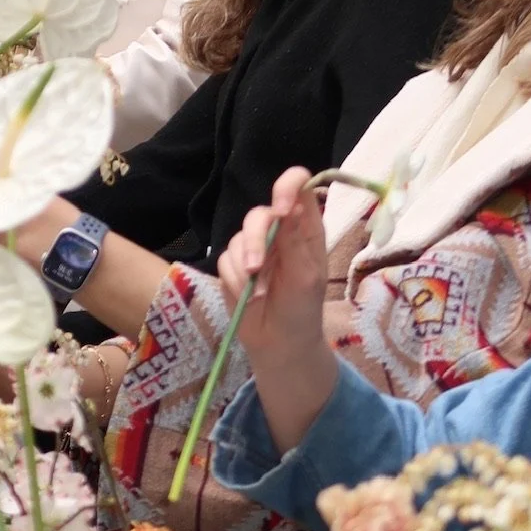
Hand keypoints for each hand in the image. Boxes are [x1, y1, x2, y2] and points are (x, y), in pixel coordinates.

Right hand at [216, 165, 336, 451]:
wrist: (277, 344)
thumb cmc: (301, 311)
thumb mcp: (305, 277)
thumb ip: (296, 240)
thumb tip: (289, 204)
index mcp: (306, 228)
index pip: (298, 186)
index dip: (287, 187)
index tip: (280, 207)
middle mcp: (280, 231)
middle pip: (259, 213)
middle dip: (254, 241)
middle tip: (256, 269)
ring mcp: (255, 246)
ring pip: (238, 237)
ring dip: (244, 267)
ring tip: (257, 292)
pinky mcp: (233, 263)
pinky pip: (224, 258)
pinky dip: (233, 279)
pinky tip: (247, 295)